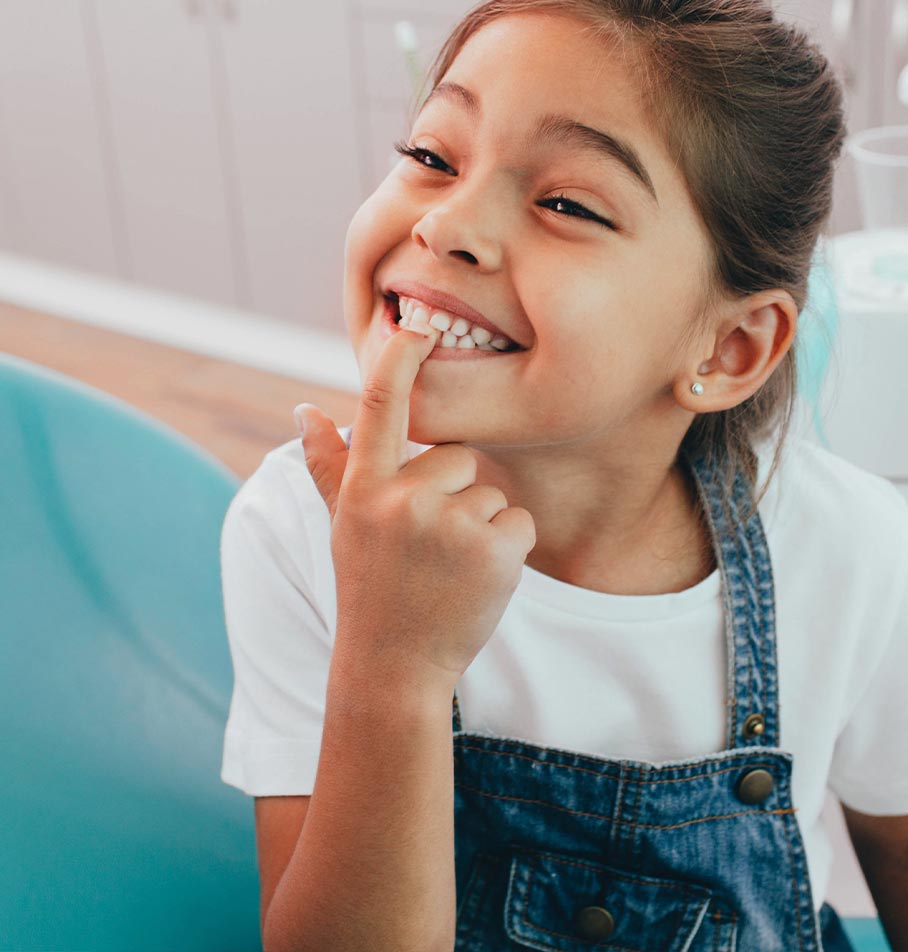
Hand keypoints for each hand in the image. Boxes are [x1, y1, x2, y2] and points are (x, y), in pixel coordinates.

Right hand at [294, 324, 535, 687]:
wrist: (394, 667)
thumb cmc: (370, 587)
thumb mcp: (342, 525)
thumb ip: (329, 465)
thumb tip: (304, 409)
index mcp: (364, 489)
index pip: (379, 406)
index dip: (400, 358)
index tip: (417, 322)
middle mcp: (403, 500)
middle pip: (458, 455)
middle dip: (454, 493)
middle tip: (429, 546)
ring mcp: (449, 525)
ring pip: (490, 491)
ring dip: (480, 525)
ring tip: (448, 568)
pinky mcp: (494, 550)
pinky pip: (519, 520)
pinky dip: (508, 548)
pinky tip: (477, 580)